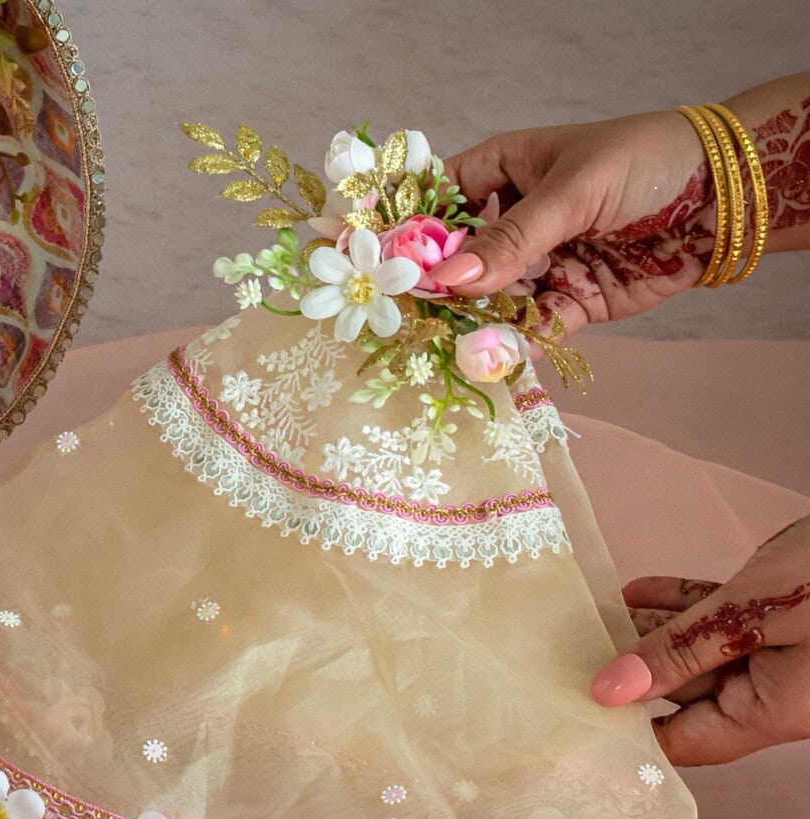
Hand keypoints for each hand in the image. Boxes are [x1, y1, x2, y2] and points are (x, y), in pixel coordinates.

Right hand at [438, 111, 714, 333]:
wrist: (725, 197)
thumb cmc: (644, 164)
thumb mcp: (570, 193)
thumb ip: (511, 241)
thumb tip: (451, 282)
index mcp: (505, 172)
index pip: (442, 202)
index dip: (414, 232)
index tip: (389, 267)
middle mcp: (515, 221)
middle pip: (463, 261)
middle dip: (443, 291)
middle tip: (415, 320)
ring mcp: (541, 265)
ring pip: (495, 300)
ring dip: (477, 324)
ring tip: (455, 347)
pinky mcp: (571, 301)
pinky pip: (535, 327)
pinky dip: (518, 345)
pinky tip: (498, 359)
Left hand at [590, 515, 809, 765]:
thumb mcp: (753, 617)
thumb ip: (681, 651)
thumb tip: (608, 691)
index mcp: (772, 710)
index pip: (686, 743)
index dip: (630, 735)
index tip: (575, 718)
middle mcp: (772, 688)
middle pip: (683, 691)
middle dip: (629, 673)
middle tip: (567, 655)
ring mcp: (776, 647)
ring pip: (695, 648)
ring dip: (647, 631)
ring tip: (589, 617)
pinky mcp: (777, 609)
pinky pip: (717, 616)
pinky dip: (678, 603)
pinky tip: (631, 589)